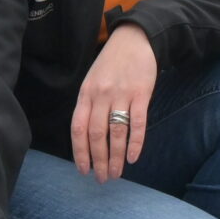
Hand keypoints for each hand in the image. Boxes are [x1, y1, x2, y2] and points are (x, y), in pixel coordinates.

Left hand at [72, 23, 156, 181]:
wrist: (136, 39)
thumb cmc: (112, 63)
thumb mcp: (92, 81)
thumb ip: (89, 105)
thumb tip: (87, 137)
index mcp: (85, 94)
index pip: (78, 129)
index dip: (80, 153)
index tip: (84, 171)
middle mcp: (100, 96)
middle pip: (96, 135)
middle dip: (98, 160)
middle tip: (102, 178)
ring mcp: (121, 94)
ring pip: (116, 132)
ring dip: (115, 156)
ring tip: (116, 173)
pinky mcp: (141, 93)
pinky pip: (137, 122)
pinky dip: (135, 142)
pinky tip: (133, 157)